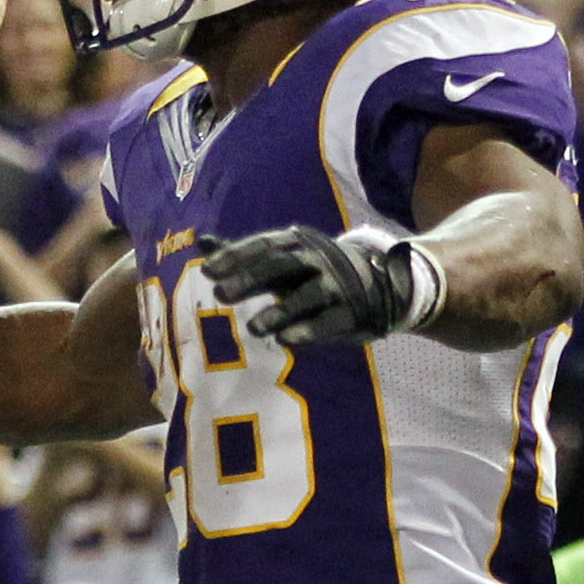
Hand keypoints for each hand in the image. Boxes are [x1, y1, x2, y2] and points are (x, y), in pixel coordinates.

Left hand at [198, 224, 417, 345]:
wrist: (381, 282)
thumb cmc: (313, 271)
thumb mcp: (281, 259)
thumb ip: (242, 255)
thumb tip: (203, 243)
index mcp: (296, 243)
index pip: (263, 245)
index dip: (235, 256)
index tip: (208, 271)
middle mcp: (316, 259)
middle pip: (280, 266)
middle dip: (249, 279)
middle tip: (219, 294)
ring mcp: (336, 285)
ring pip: (306, 296)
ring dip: (279, 311)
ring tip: (253, 329)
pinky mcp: (351, 312)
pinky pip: (328, 321)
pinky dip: (307, 331)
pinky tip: (284, 340)